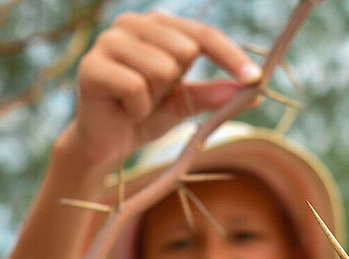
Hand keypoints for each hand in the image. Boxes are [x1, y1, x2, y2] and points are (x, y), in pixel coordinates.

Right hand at [59, 11, 262, 172]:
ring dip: (154, 97)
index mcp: (157, 25)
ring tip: (136, 103)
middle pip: (185, 50)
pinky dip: (137, 109)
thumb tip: (255, 93)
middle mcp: (131, 23)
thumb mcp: (186, 104)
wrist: (106, 145)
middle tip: (154, 97)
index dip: (231, 57)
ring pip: (161, 68)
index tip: (256, 79)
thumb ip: (215, 95)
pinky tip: (124, 111)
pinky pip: (135, 87)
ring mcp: (108, 41)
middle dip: (177, 84)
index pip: (203, 35)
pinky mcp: (91, 67)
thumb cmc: (145, 116)